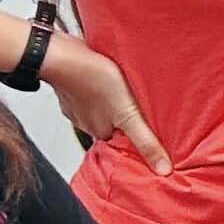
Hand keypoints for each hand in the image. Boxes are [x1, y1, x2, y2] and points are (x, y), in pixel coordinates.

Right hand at [38, 33, 173, 174]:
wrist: (61, 54)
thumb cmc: (93, 80)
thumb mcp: (128, 114)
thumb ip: (144, 141)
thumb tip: (162, 170)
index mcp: (99, 132)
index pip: (122, 140)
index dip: (136, 134)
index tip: (148, 127)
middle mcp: (85, 121)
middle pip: (112, 123)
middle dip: (124, 116)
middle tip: (139, 104)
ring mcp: (76, 103)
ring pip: (100, 106)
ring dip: (112, 100)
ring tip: (124, 90)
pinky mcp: (73, 84)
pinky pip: (90, 89)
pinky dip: (98, 85)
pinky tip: (106, 76)